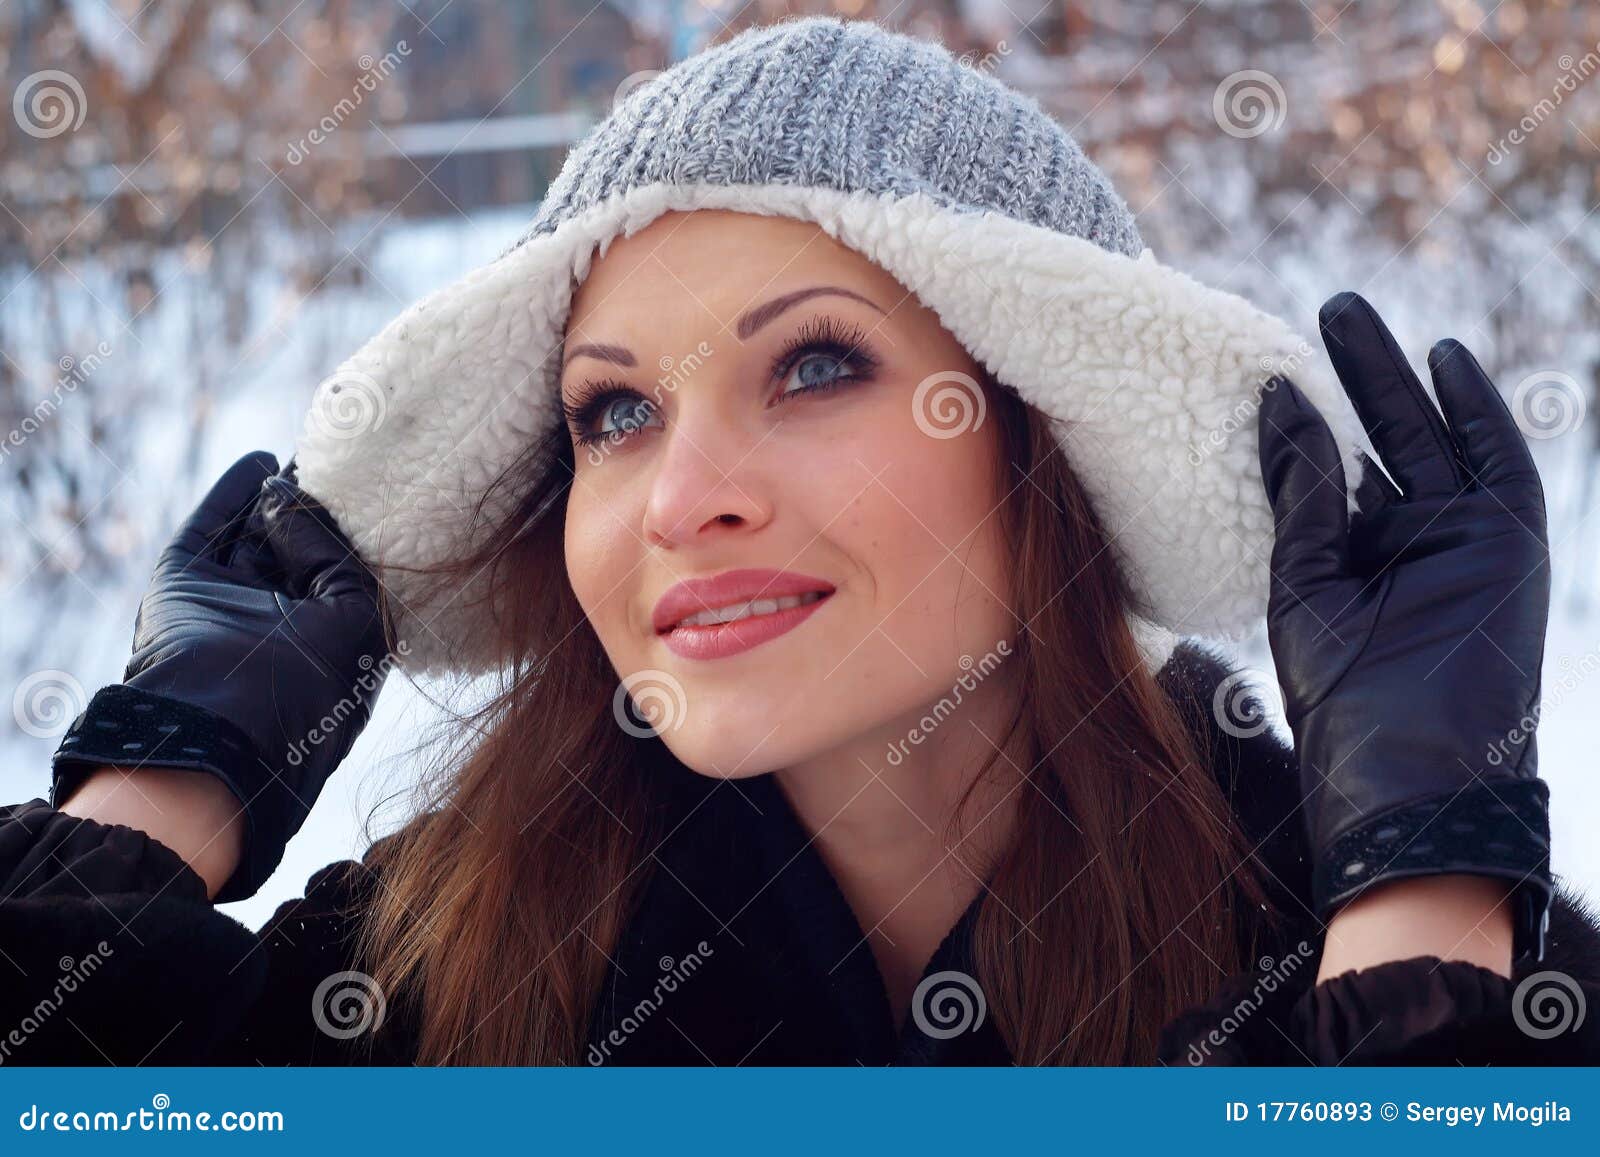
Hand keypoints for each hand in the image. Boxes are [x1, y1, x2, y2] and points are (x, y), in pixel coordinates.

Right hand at [52, 451, 391, 900]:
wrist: (217, 733)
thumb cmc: (307, 689)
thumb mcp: (354, 615)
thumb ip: (332, 551)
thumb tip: (292, 495)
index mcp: (329, 647)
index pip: (346, 578)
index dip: (361, 537)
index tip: (385, 492)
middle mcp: (280, 626)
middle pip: (301, 554)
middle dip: (317, 512)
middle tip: (344, 460)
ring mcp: (229, 606)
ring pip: (257, 537)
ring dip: (278, 496)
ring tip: (306, 452)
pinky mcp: (183, 590)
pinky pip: (210, 531)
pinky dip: (231, 496)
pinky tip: (259, 464)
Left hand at [1257, 292, 1551, 961]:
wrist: (1407, 771)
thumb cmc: (1342, 696)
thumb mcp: (1302, 582)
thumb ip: (1301, 492)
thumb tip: (1279, 395)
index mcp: (1357, 565)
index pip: (1340, 474)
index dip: (1312, 420)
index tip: (1272, 366)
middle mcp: (1410, 547)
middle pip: (1386, 440)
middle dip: (1357, 375)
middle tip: (1324, 309)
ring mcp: (1461, 544)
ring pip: (1429, 438)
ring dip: (1399, 376)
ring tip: (1348, 313)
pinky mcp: (1507, 545)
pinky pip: (1496, 462)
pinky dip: (1474, 409)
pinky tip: (1440, 357)